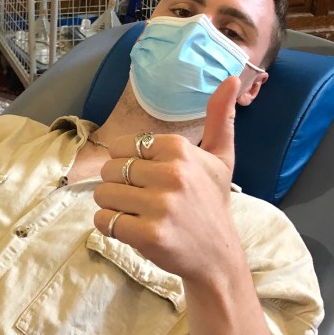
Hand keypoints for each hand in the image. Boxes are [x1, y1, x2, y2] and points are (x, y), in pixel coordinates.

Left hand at [93, 76, 240, 281]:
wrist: (217, 256)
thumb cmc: (212, 204)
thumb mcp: (221, 158)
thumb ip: (220, 118)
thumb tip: (230, 77)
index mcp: (181, 149)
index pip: (123, 147)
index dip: (127, 164)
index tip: (148, 179)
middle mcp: (172, 174)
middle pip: (110, 170)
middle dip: (118, 186)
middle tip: (142, 200)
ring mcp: (161, 206)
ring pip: (103, 195)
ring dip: (112, 206)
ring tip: (136, 214)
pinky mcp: (149, 235)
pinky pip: (104, 220)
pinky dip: (109, 226)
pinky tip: (130, 229)